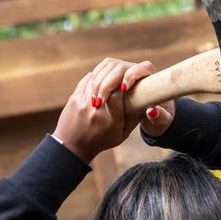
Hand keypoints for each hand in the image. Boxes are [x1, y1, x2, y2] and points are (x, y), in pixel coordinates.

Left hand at [53, 59, 171, 161]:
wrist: (73, 145)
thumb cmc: (102, 140)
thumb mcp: (123, 133)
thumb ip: (135, 116)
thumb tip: (146, 98)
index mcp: (111, 120)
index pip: (119, 91)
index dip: (125, 83)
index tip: (128, 84)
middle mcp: (96, 109)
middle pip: (108, 79)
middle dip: (117, 74)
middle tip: (122, 77)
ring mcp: (82, 102)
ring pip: (98, 76)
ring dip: (107, 74)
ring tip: (113, 78)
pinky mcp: (74, 97)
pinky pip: (88, 78)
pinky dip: (97, 76)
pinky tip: (101, 79)